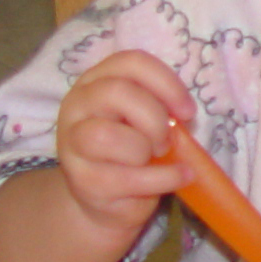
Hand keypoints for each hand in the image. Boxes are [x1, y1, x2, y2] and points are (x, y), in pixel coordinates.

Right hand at [53, 50, 197, 253]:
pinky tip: (179, 177)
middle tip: (167, 139)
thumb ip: (159, 106)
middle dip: (154, 118)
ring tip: (158, 157)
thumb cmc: (131, 149)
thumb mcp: (144, 119)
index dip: (166, 83)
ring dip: (145, 148)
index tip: (187, 110)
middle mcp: (77, 106)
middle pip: (116, 92)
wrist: (106, 198)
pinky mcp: (83, 181)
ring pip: (107, 135)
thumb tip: (183, 112)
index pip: (131, 63)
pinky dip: (164, 177)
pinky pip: (126, 177)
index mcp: (96, 81)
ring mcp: (73, 144)